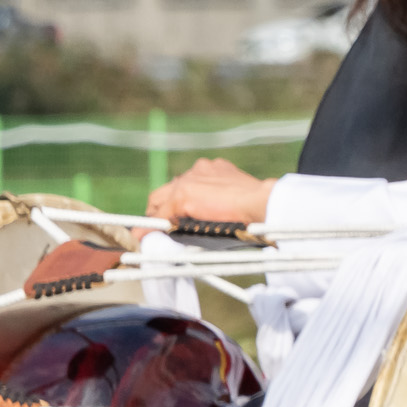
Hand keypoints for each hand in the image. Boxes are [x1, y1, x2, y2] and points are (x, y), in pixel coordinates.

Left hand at [146, 159, 275, 225]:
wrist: (261, 203)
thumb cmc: (256, 207)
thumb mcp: (234, 201)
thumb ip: (217, 204)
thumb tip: (205, 222)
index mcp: (214, 169)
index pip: (185, 184)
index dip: (176, 202)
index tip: (174, 215)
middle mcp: (198, 169)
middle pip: (166, 190)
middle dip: (160, 209)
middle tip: (160, 226)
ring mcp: (188, 181)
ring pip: (159, 200)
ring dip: (157, 217)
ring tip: (153, 232)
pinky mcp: (182, 196)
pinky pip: (159, 215)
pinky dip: (151, 228)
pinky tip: (144, 236)